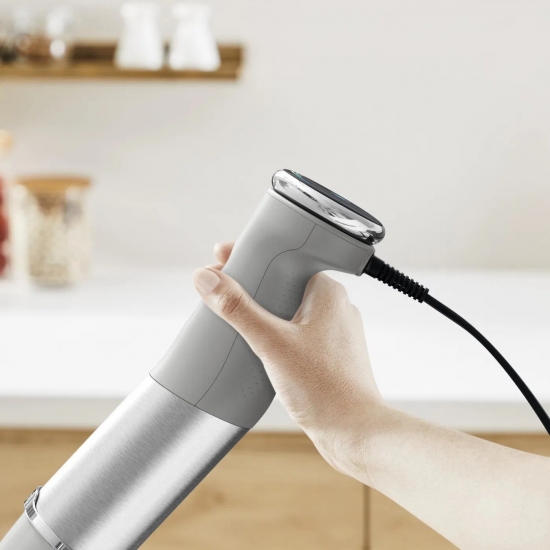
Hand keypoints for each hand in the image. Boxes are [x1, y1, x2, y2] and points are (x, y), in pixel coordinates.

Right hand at [193, 242, 384, 481]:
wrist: (355, 433)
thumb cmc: (326, 389)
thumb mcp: (272, 344)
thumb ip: (238, 310)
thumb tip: (207, 281)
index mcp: (327, 292)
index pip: (284, 259)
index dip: (252, 257)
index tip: (225, 260)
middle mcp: (334, 307)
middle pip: (283, 283)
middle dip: (252, 286)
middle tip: (222, 289)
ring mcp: (332, 331)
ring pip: (288, 309)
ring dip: (262, 311)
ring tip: (234, 317)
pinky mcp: (328, 353)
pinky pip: (295, 331)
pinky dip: (274, 332)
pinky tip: (257, 344)